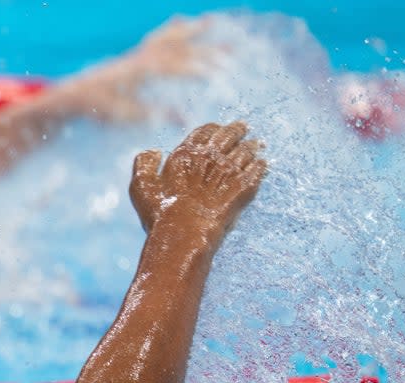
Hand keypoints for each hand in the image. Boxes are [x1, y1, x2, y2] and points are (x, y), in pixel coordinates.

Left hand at [50, 18, 216, 121]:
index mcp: (141, 72)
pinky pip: (156, 38)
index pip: (176, 67)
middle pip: (179, 49)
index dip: (199, 69)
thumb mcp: (126, 116)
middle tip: (232, 54)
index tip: (220, 73)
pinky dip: (171, 30)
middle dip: (206, 51)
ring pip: (168, 37)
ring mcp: (138, 54)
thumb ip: (155, 115)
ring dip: (190, 30)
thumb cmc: (99, 108)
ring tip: (211, 21)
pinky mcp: (134, 56)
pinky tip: (181, 23)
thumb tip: (184, 119)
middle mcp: (142, 58)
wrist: (74, 95)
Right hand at [128, 121, 265, 251]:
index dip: (212, 128)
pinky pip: (257, 171)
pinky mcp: (243, 187)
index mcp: (185, 154)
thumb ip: (144, 164)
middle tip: (243, 128)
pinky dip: (261, 166)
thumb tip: (154, 151)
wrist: (184, 233)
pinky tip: (263, 165)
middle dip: (237, 130)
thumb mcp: (141, 187)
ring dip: (252, 146)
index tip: (218, 128)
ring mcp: (228, 172)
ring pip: (245, 151)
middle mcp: (209, 158)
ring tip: (257, 144)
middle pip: (228, 136)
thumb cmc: (161, 214)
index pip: (203, 132)